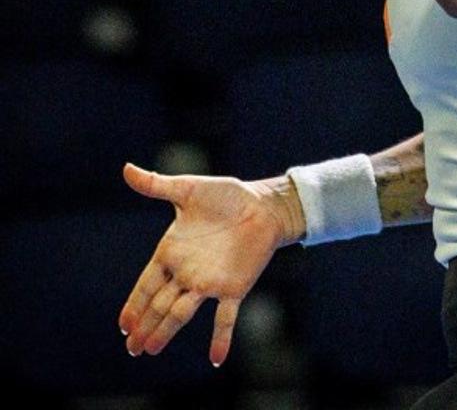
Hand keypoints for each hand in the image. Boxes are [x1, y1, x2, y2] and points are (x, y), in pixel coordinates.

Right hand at [118, 163, 303, 366]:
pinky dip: (220, 337)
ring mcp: (209, 282)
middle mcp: (187, 272)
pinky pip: (225, 317)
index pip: (147, 282)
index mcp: (173, 251)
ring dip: (167, 330)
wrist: (262, 204)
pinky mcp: (233, 288)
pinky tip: (216, 358)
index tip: (123, 324)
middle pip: (161, 304)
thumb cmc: (225, 196)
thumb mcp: (188, 189)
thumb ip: (157, 185)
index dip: (135, 302)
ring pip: (182, 312)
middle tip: (131, 347)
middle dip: (145, 324)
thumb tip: (126, 168)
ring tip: (151, 350)